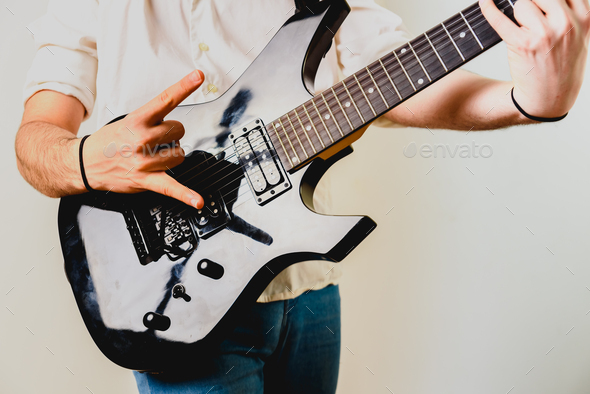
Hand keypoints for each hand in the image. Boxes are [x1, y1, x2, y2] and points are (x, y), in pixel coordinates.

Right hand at [82, 70, 204, 208]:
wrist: (84, 163)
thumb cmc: (108, 142)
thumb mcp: (127, 121)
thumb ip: (152, 120)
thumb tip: (174, 123)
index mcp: (138, 120)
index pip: (166, 99)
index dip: (184, 86)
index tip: (198, 76)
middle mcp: (142, 138)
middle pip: (179, 131)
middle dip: (172, 136)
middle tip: (156, 140)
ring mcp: (144, 160)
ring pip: (179, 155)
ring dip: (171, 156)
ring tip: (155, 157)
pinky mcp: (144, 180)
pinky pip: (170, 188)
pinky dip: (185, 195)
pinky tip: (196, 201)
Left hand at [480, 0, 589, 117]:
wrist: (549, 98)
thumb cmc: (562, 66)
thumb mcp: (580, 36)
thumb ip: (571, 13)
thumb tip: (541, 1)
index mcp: (584, 18)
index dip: (548, 0)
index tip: (540, 5)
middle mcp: (566, 23)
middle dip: (532, 4)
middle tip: (531, 22)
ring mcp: (544, 34)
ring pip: (522, 4)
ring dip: (518, 15)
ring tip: (525, 32)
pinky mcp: (522, 44)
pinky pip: (501, 20)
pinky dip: (489, 9)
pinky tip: (485, 2)